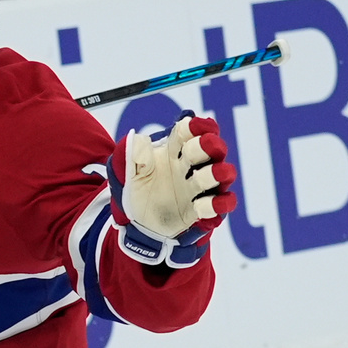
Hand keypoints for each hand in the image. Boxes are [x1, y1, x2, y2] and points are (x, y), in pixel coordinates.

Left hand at [107, 111, 236, 267]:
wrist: (138, 222)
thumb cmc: (137, 190)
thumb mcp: (128, 173)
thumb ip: (132, 156)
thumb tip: (137, 139)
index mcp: (172, 150)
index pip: (187, 132)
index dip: (194, 126)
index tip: (194, 124)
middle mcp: (189, 165)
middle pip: (207, 149)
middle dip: (209, 145)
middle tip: (208, 144)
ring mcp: (198, 186)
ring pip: (219, 174)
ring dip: (219, 173)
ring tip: (216, 173)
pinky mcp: (202, 209)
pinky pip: (219, 204)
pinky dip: (219, 204)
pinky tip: (210, 204)